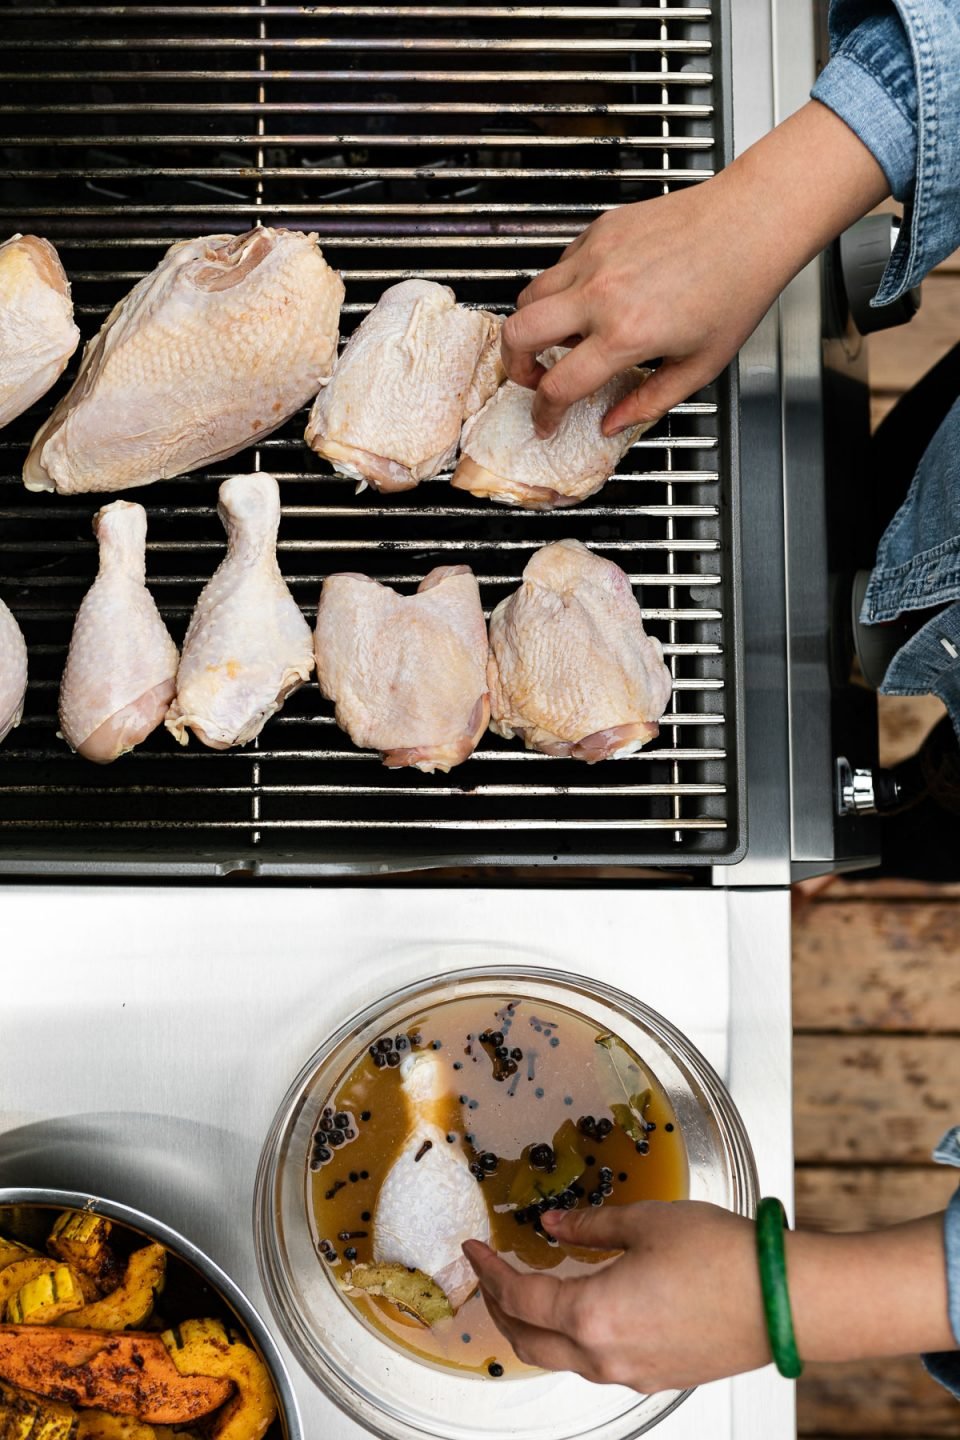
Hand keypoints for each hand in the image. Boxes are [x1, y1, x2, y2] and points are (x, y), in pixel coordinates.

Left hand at [463, 1201, 770, 1392]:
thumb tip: (555, 1224)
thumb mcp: (646, 1222)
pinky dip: (572, 1338)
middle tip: (492, 1274)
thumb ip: (590, 1224)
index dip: (490, 1272)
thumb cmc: (725, 1259)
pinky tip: (581, 1309)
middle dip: (500, 1306)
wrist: (784, 1300)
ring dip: (534, 1326)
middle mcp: (605, 1356)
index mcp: (593, 1315)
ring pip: (561, 1358)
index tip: (475, 1250)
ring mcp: (632, 1373)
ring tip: (528, 1289)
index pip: (518, 1299)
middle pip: (529, 1341)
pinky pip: (596, 1364)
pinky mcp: (657, 1376)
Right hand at [502, 100, 889, 438]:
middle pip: (517, 334)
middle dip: (515, 367)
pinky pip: (558, 266)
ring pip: (528, 296)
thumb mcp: (701, 366)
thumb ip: (649, 401)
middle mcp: (601, 294)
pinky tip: (587, 301)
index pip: (559, 387)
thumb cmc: (737, 288)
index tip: (546, 421)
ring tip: (558, 340)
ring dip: (532, 325)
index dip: (544, 414)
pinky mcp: (599, 231)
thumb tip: (611, 423)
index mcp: (627, 335)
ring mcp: (595, 257)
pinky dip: (559, 290)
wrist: (752, 220)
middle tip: (531, 378)